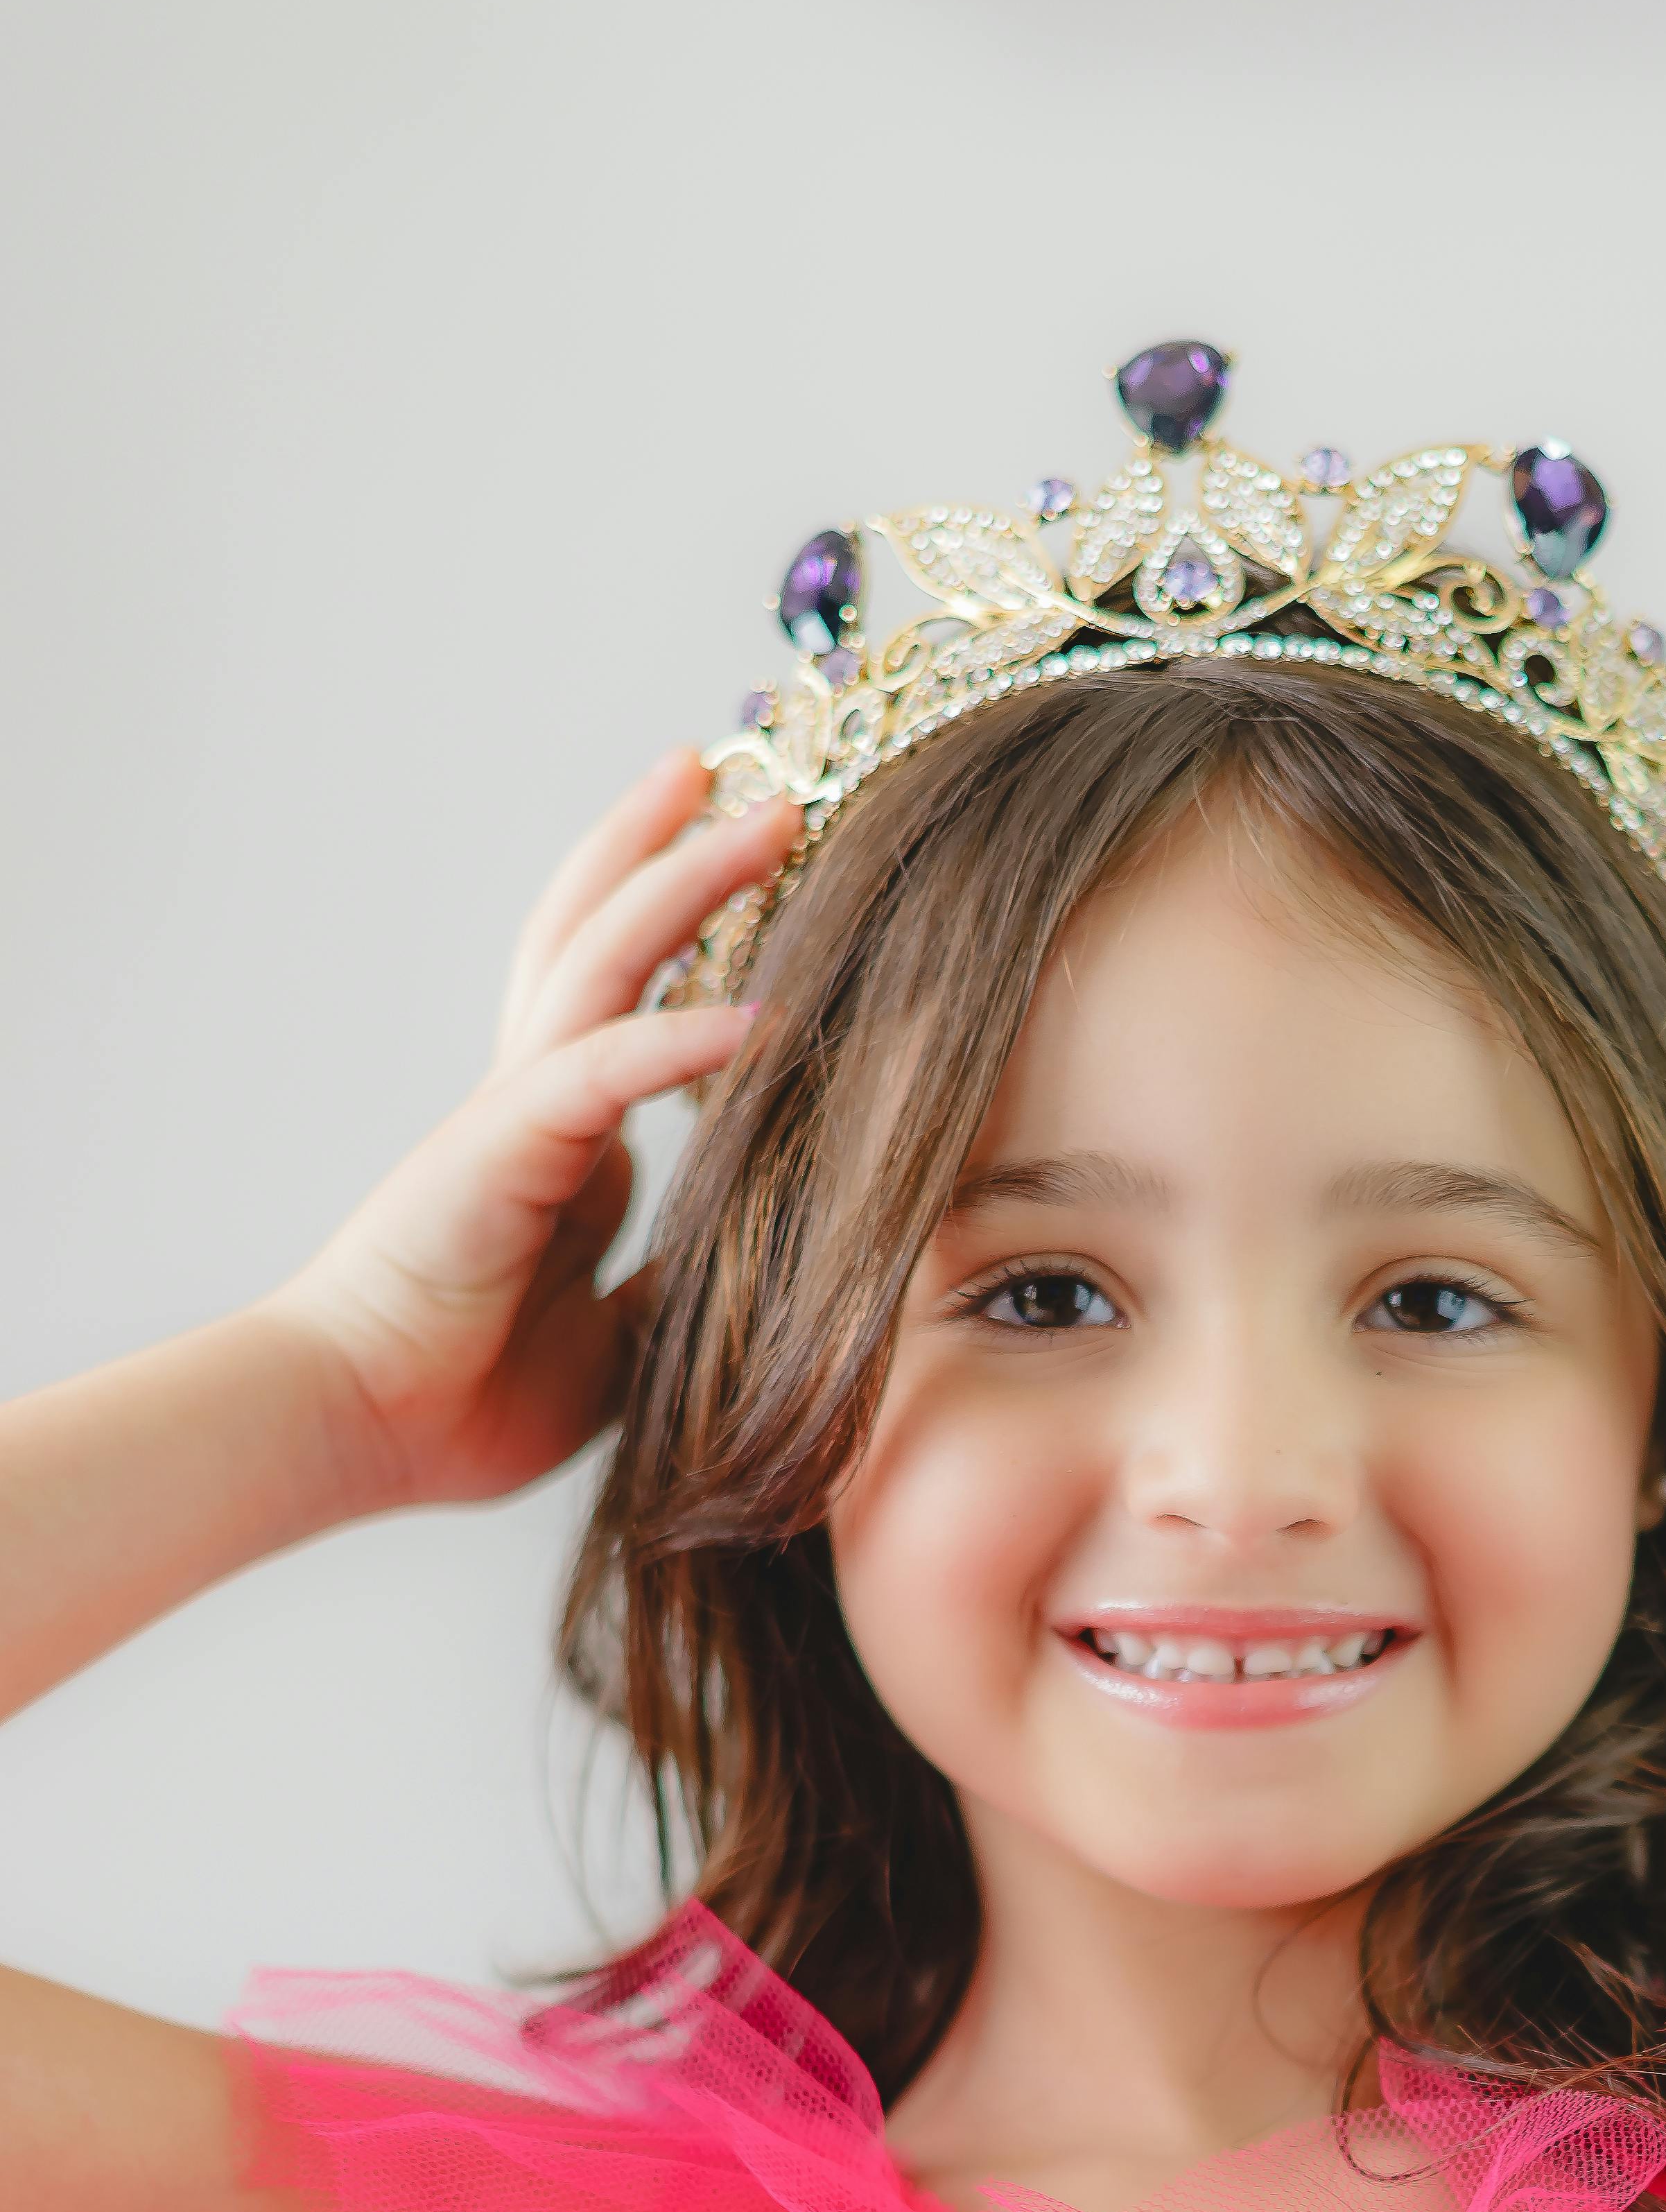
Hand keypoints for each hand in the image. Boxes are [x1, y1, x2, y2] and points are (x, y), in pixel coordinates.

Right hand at [264, 752, 798, 1511]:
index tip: (753, 880)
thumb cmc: (464, 1397)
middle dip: (674, 853)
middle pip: (602, 939)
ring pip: (601, 964)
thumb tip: (757, 1263)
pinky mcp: (498, 1152)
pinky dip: (680, 1040)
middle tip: (755, 781)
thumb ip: (673, 1282)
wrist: (357, 1430)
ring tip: (763, 818)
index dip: (685, 936)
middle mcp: (533, 1104)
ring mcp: (513, 1117)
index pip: (627, 1005)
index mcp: (558, 1141)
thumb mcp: (618, 1339)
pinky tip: (759, 1016)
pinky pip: (601, 1075)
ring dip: (685, 887)